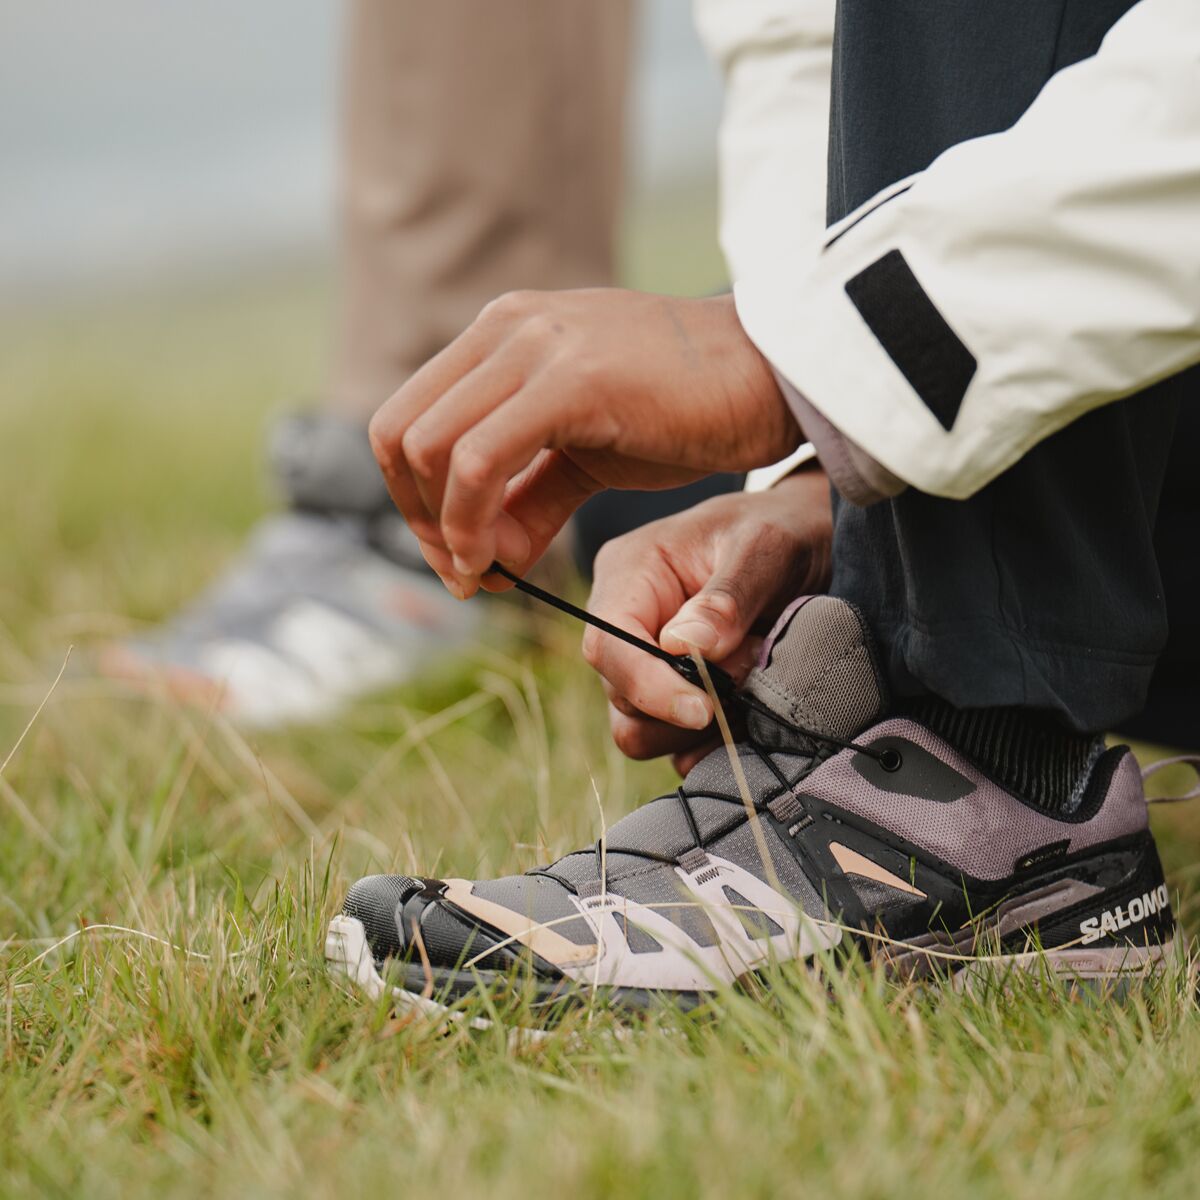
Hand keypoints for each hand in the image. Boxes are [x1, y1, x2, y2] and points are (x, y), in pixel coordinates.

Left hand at [368, 289, 800, 596]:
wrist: (776, 378)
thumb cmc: (690, 412)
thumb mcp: (589, 455)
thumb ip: (528, 498)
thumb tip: (480, 557)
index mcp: (504, 332)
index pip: (409, 417)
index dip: (413, 499)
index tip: (455, 557)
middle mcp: (507, 327)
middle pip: (400, 433)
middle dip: (416, 519)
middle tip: (461, 574)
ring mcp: (536, 345)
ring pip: (427, 446)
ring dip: (440, 530)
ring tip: (483, 574)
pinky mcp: (570, 380)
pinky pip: (477, 461)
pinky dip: (469, 524)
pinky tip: (500, 564)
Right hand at [583, 469, 832, 772]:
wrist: (812, 540)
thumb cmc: (784, 528)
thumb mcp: (766, 547)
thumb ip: (727, 598)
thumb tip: (684, 649)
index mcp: (630, 573)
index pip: (608, 645)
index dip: (648, 687)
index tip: (705, 709)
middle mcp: (627, 621)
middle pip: (621, 696)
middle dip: (690, 701)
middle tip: (754, 666)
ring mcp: (647, 663)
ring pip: (641, 730)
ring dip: (703, 727)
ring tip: (755, 680)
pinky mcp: (673, 695)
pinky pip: (674, 744)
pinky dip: (713, 743)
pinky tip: (752, 709)